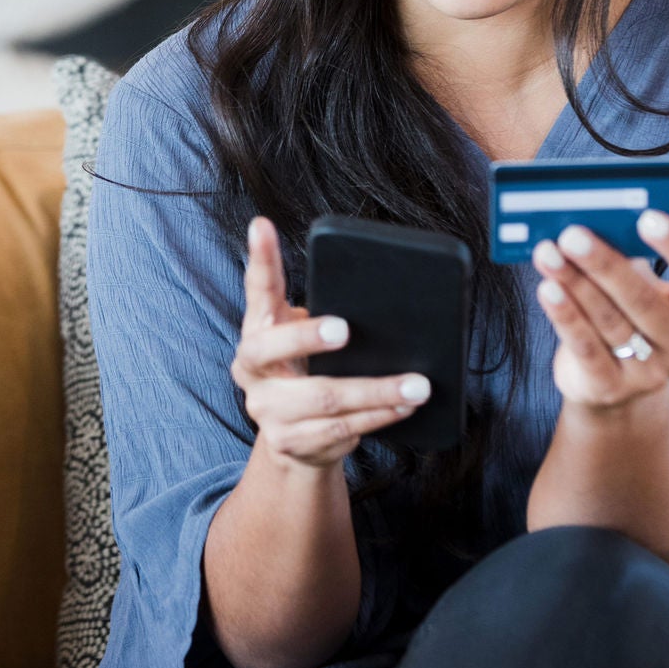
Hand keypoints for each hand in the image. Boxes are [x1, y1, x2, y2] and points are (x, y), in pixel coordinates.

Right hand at [232, 217, 427, 469]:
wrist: (293, 438)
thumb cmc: (308, 371)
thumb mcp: (305, 339)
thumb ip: (323, 317)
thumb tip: (384, 299)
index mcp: (258, 329)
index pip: (257, 288)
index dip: (259, 257)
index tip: (262, 224)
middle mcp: (252, 368)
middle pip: (274, 350)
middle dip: (309, 339)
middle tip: (345, 329)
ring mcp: (267, 409)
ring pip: (324, 398)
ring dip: (377, 392)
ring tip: (417, 385)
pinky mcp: (290, 443)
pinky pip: (341, 429)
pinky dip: (379, 417)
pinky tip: (404, 407)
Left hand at [531, 212, 668, 410]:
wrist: (614, 383)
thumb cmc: (627, 315)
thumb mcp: (638, 287)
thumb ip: (626, 258)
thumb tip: (590, 222)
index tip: (647, 217)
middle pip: (644, 301)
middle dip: (604, 264)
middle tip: (573, 234)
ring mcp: (650, 374)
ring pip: (608, 321)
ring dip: (574, 283)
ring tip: (548, 254)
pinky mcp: (611, 388)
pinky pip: (585, 348)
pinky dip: (565, 315)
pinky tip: (547, 289)